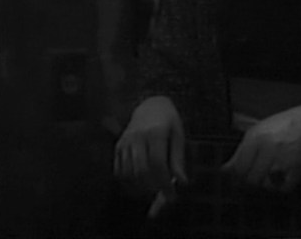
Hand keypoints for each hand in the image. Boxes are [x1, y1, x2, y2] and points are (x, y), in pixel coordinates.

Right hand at [113, 96, 187, 215]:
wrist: (150, 106)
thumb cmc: (168, 122)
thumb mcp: (178, 136)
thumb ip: (178, 159)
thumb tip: (181, 182)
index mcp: (155, 131)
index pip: (157, 163)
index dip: (164, 182)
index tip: (171, 194)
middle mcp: (137, 136)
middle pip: (142, 170)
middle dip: (153, 187)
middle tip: (163, 194)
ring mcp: (125, 141)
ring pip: (129, 172)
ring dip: (141, 186)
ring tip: (154, 189)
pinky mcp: (118, 146)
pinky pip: (120, 170)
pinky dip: (129, 181)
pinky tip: (141, 183)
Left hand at [221, 100, 300, 191]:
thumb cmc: (287, 123)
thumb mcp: (261, 128)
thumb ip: (242, 149)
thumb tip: (225, 169)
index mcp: (256, 136)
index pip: (238, 168)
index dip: (236, 177)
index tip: (237, 179)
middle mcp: (268, 148)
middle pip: (250, 179)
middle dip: (251, 181)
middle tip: (256, 176)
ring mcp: (283, 159)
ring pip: (265, 185)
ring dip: (266, 184)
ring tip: (271, 174)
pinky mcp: (298, 168)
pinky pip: (283, 188)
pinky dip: (281, 186)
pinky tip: (283, 176)